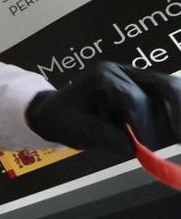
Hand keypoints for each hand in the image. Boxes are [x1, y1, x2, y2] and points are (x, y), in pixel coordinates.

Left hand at [25, 61, 180, 156]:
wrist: (51, 112)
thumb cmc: (60, 119)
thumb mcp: (78, 129)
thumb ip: (105, 135)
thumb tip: (132, 148)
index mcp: (103, 77)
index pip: (133, 100)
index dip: (143, 124)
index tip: (148, 145)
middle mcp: (120, 70)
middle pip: (158, 89)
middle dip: (170, 114)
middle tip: (173, 137)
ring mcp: (131, 75)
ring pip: (165, 89)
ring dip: (173, 111)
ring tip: (175, 134)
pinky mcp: (138, 84)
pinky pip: (161, 94)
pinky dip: (170, 109)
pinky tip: (173, 127)